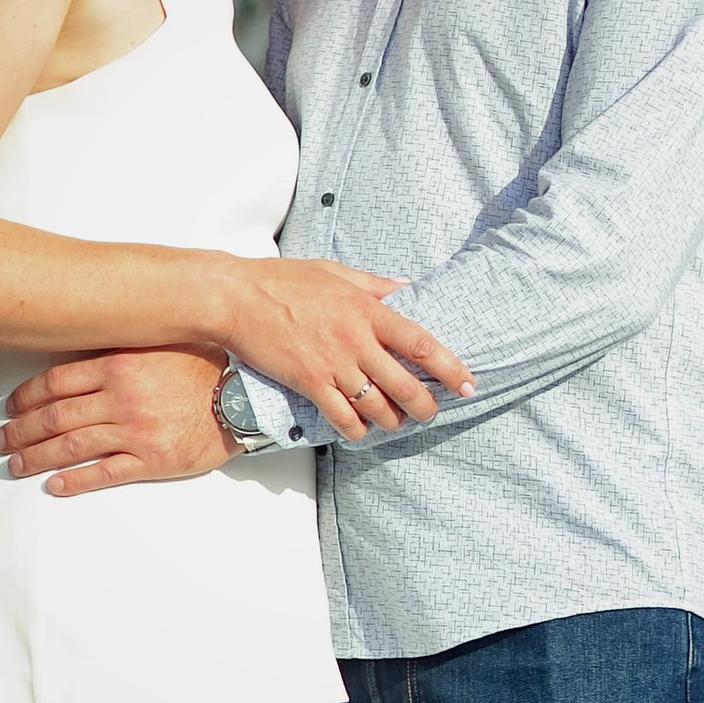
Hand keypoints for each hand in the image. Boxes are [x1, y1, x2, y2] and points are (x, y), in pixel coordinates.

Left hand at [0, 350, 233, 494]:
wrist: (243, 398)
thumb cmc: (200, 367)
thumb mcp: (155, 345)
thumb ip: (116, 349)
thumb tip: (71, 352)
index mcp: (118, 364)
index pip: (55, 381)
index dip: (26, 397)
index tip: (9, 408)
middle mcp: (121, 397)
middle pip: (54, 417)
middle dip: (20, 432)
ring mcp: (135, 431)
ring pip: (71, 447)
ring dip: (36, 458)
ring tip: (15, 466)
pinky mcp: (152, 460)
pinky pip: (104, 473)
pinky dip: (74, 481)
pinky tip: (54, 486)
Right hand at [215, 258, 471, 441]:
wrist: (236, 298)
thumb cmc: (282, 280)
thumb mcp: (334, 271)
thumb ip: (373, 283)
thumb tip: (404, 287)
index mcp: (367, 309)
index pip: (422, 344)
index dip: (450, 368)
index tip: (467, 385)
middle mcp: (356, 340)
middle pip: (405, 385)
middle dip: (425, 406)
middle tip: (431, 414)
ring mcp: (333, 365)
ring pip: (377, 407)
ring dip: (392, 421)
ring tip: (396, 423)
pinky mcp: (309, 383)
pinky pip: (342, 418)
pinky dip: (356, 430)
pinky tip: (360, 431)